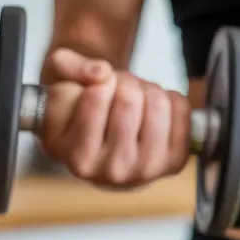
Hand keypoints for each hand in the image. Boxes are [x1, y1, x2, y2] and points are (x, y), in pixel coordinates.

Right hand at [38, 48, 191, 187]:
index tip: (97, 86)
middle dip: (125, 81)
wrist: (108, 146)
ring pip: (158, 103)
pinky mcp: (174, 163)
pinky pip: (181, 108)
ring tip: (135, 97)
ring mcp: (146, 171)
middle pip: (130, 99)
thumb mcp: (58, 85)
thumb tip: (101, 71)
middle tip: (118, 89)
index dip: (100, 80)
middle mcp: (112, 172)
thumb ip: (66, 67)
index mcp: (77, 158)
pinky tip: (153, 109)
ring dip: (147, 88)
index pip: (96, 97)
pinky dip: (170, 97)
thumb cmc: (79, 112)